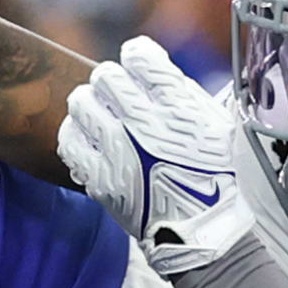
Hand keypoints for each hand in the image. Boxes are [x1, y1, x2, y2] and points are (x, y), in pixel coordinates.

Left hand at [58, 36, 250, 271]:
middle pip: (105, 76)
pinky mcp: (100, 178)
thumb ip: (184, 92)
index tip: (138, 70)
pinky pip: (69, 140)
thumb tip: (151, 70)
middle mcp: (144, 123)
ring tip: (100, 118)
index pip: (138, 55)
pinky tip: (89, 141)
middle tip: (117, 97)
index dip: (136, 58)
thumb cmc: (217, 178)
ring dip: (89, 105)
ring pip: (80, 102)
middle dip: (110, 83)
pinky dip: (76, 136)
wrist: (203, 231)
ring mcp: (119, 151)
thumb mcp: (217, 124)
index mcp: (178, 105)